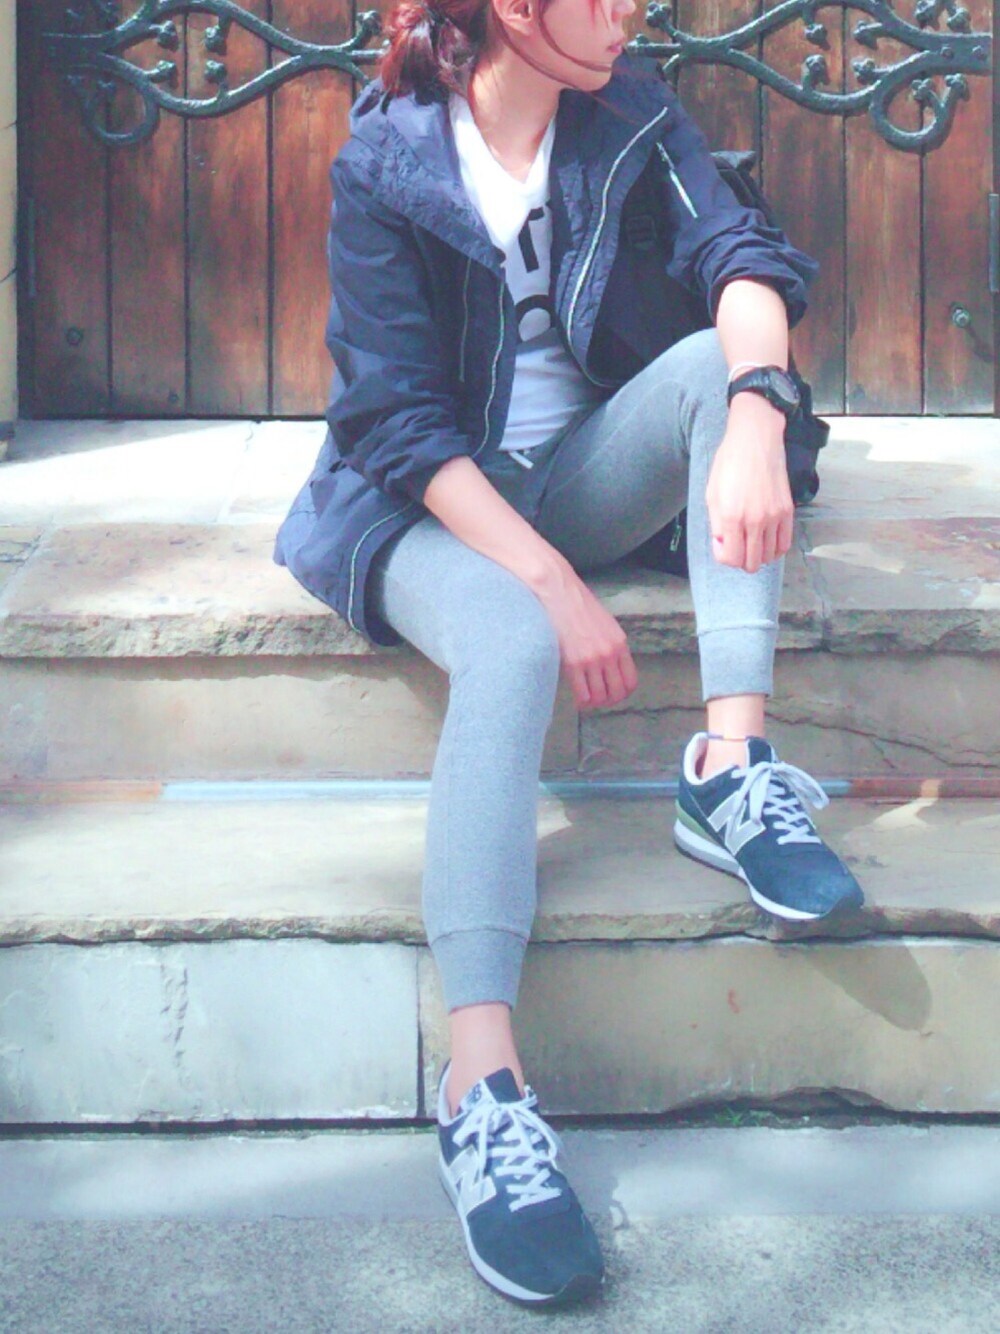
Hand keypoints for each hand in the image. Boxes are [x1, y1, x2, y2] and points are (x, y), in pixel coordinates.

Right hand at [532, 558, 637, 710]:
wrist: (559, 593)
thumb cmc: (578, 606)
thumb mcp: (605, 625)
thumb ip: (610, 646)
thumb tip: (609, 666)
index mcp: (620, 644)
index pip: (631, 681)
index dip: (623, 693)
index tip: (613, 694)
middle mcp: (609, 653)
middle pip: (617, 692)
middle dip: (608, 701)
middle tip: (599, 701)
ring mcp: (592, 659)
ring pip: (600, 696)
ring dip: (594, 703)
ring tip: (586, 700)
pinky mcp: (574, 662)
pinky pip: (583, 693)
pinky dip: (582, 701)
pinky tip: (577, 699)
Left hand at [706, 394, 794, 573]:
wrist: (755, 439)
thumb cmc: (730, 463)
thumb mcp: (712, 494)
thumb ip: (716, 524)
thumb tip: (723, 545)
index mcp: (732, 517)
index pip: (731, 558)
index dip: (724, 556)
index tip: (721, 544)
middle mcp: (755, 520)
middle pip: (751, 563)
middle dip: (741, 560)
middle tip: (736, 545)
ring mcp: (774, 517)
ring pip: (769, 556)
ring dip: (758, 555)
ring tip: (751, 541)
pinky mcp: (787, 510)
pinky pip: (785, 544)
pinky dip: (775, 549)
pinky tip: (766, 541)